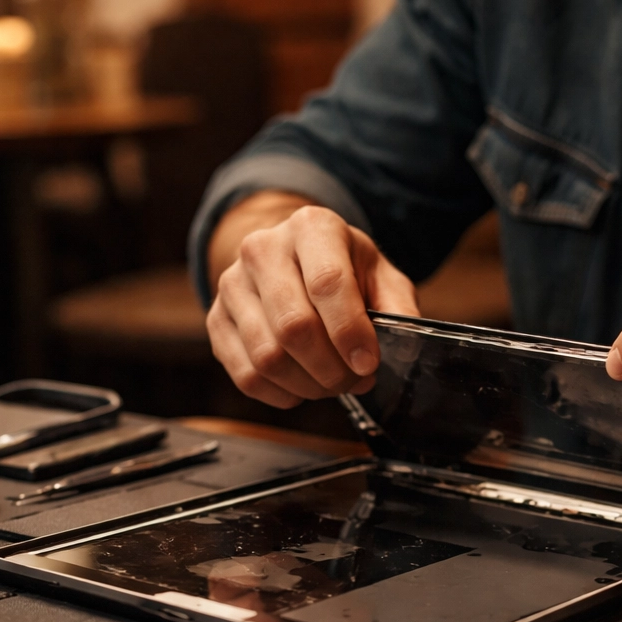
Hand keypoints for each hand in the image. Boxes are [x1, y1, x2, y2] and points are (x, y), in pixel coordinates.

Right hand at [207, 204, 418, 408]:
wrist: (291, 258)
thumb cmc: (341, 268)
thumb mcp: (379, 275)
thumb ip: (397, 308)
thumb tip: (405, 349)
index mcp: (311, 227)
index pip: (327, 283)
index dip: (350, 333)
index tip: (367, 364)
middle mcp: (262, 249)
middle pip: (294, 327)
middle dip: (331, 369)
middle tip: (353, 380)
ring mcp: (232, 284)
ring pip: (268, 357)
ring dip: (308, 386)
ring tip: (331, 384)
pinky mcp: (217, 319)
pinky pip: (246, 375)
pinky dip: (281, 394)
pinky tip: (302, 387)